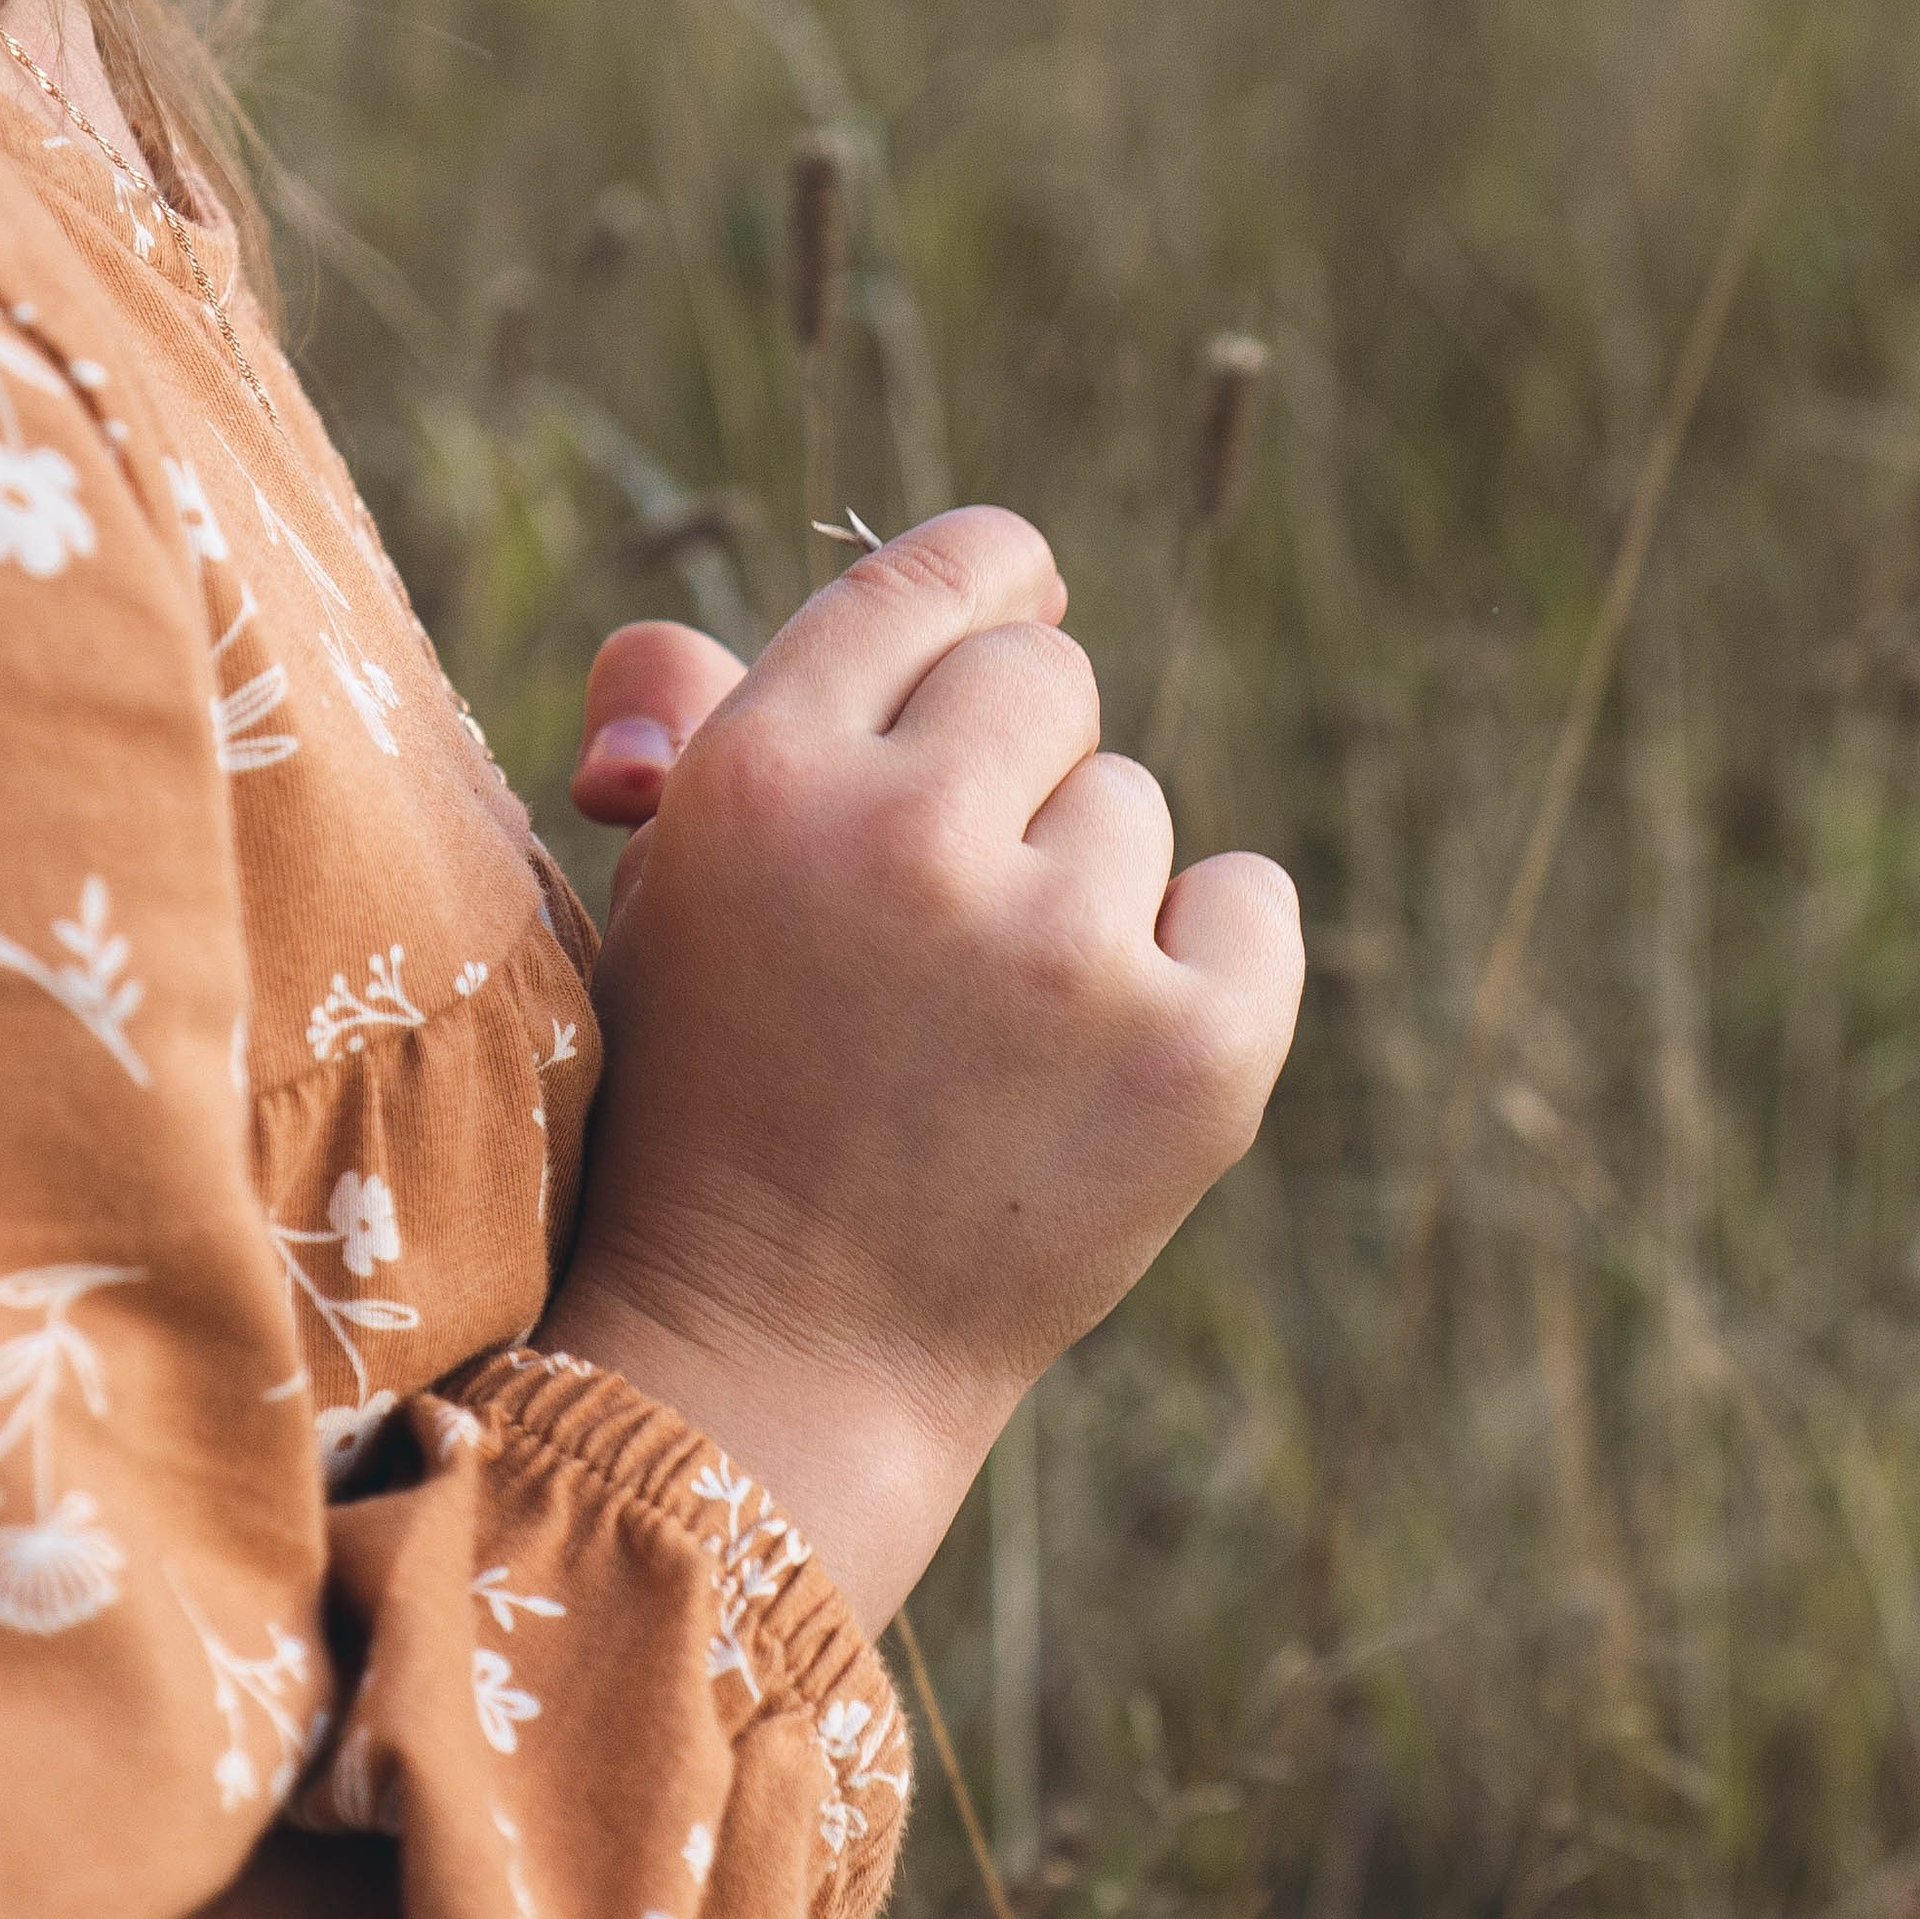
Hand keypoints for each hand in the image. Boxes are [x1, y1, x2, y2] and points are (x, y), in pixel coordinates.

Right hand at [548, 510, 1303, 1634]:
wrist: (787, 1354)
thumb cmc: (716, 1101)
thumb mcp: (668, 889)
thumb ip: (712, 699)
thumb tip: (971, 564)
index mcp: (762, 775)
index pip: (937, 575)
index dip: (986, 587)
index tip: (1002, 625)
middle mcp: (913, 841)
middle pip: (1045, 679)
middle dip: (1007, 775)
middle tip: (933, 925)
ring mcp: (1067, 951)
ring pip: (1131, 808)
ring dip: (1080, 892)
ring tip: (983, 1033)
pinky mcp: (1197, 1050)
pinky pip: (1251, 899)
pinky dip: (1202, 961)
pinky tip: (1098, 1055)